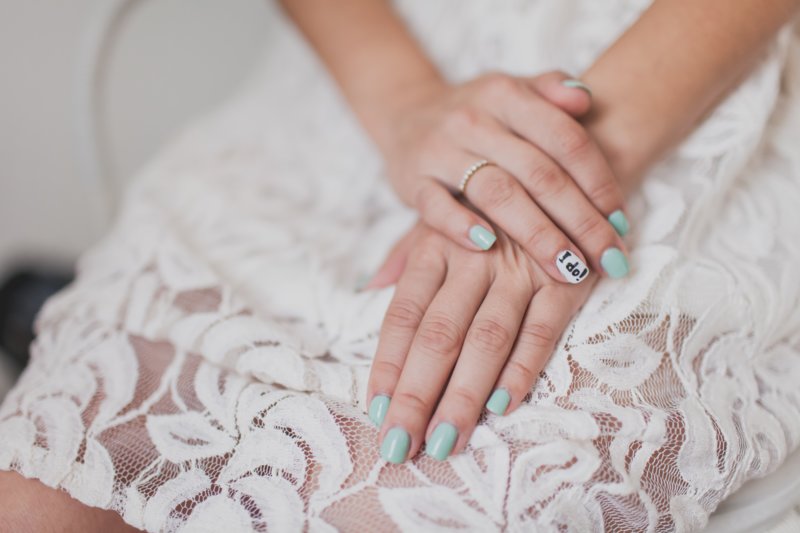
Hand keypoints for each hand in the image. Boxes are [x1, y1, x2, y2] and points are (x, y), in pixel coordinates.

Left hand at [365, 222, 593, 462]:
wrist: (567, 173)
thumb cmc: (493, 210)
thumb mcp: (445, 219)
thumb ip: (405, 255)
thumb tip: (367, 289)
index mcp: (437, 245)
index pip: (404, 313)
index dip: (388, 364)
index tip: (375, 410)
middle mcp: (475, 256)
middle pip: (439, 334)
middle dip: (417, 394)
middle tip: (399, 444)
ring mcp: (522, 268)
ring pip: (487, 339)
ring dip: (464, 394)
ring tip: (444, 441)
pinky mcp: (567, 280)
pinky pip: (542, 330)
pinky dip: (522, 369)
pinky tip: (501, 407)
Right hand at [377, 71, 630, 283]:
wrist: (406, 115)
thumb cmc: (477, 113)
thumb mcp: (513, 91)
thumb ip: (551, 90)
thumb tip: (586, 99)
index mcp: (506, 95)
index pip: (565, 140)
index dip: (599, 183)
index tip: (623, 224)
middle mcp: (474, 119)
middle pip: (539, 173)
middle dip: (581, 221)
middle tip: (610, 260)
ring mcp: (440, 150)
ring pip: (496, 193)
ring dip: (537, 234)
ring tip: (569, 269)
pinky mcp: (412, 180)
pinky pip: (435, 207)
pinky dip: (460, 226)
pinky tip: (488, 248)